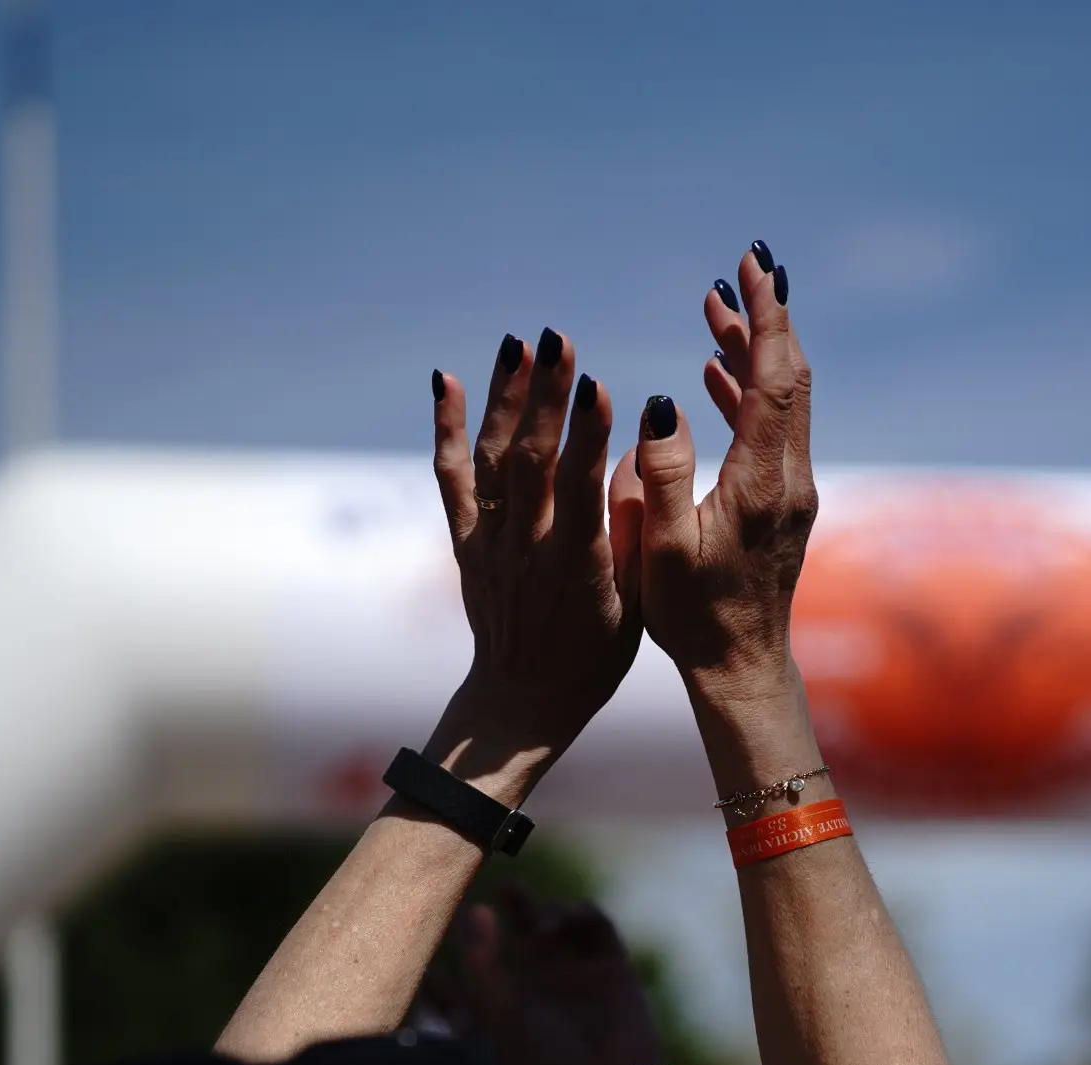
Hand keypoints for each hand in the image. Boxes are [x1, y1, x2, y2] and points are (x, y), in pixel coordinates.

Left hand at [414, 885, 661, 1064]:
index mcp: (509, 997)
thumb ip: (481, 963)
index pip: (487, 953)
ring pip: (559, 920)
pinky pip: (596, 923)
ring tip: (540, 928)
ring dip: (547, 911)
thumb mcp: (498, 1014)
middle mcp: (542, 981)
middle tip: (506, 887)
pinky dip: (581, 912)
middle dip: (516, 904)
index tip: (457, 905)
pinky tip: (565, 921)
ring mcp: (578, 972)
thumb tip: (476, 909)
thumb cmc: (541, 1064)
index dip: (473, 931)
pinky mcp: (612, 965)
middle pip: (525, 926)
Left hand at [423, 330, 643, 798]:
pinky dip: (448, 429)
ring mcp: (490, 544)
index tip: (597, 383)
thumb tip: (642, 459)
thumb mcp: (635, 605)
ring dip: (503, 398)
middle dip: (544, 396)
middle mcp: (527, 550)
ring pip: (492, 461)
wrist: (522, 700)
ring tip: (519, 343)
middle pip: (530, 461)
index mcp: (577, 567)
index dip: (586, 435)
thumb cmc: (596, 655)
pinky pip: (451, 480)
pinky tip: (450, 381)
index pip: (579, 490)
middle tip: (558, 338)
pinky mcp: (466, 542)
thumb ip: (636, 533)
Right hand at [612, 242, 816, 707]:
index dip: (766, 318)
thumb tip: (663, 400)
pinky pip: (772, 428)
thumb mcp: (663, 547)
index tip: (754, 267)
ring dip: (752, 351)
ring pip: (782, 400)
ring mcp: (792, 491)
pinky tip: (713, 373)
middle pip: (789, 377)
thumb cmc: (693, 616)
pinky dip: (745, 390)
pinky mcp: (783, 504)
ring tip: (714, 307)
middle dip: (765, 319)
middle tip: (740, 267)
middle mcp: (790, 478)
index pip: (775, 378)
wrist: (741, 668)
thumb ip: (663, 471)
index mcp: (762, 482)